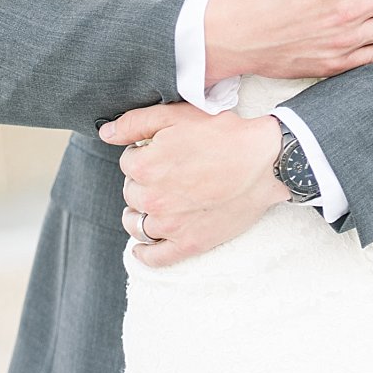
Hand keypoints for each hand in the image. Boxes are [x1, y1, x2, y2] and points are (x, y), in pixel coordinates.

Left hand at [99, 103, 286, 266]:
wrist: (266, 162)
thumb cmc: (223, 135)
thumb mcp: (177, 116)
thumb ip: (135, 123)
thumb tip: (105, 133)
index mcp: (144, 166)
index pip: (127, 163)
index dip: (144, 155)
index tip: (163, 154)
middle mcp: (151, 198)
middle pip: (131, 192)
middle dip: (144, 182)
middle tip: (171, 174)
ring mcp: (169, 225)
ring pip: (136, 223)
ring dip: (140, 213)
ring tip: (156, 205)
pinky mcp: (189, 243)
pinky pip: (155, 256)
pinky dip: (145, 253)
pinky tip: (142, 247)